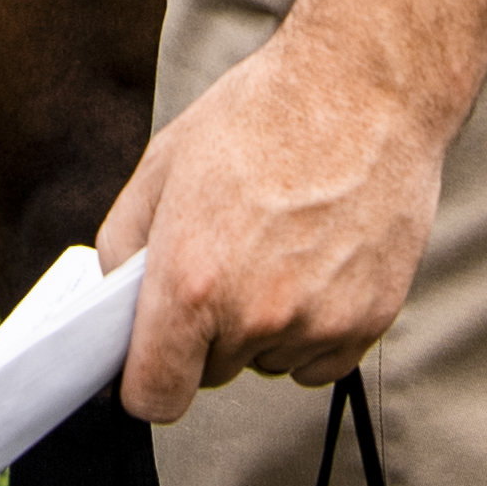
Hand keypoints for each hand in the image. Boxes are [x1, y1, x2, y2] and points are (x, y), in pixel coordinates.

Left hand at [103, 25, 445, 422]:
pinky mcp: (369, 321)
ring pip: (269, 361)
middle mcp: (254, 314)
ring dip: (265, 325)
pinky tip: (317, 261)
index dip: (146, 382)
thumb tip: (117, 301)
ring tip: (279, 245)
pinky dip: (314, 327)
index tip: (152, 360)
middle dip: (208, 333)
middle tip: (226, 258)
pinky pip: (321, 358)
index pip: (154, 397)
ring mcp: (317, 323)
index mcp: (191, 282)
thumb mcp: (162, 166)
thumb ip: (124, 246)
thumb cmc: (261, 116)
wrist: (362, 88)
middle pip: (212, 373)